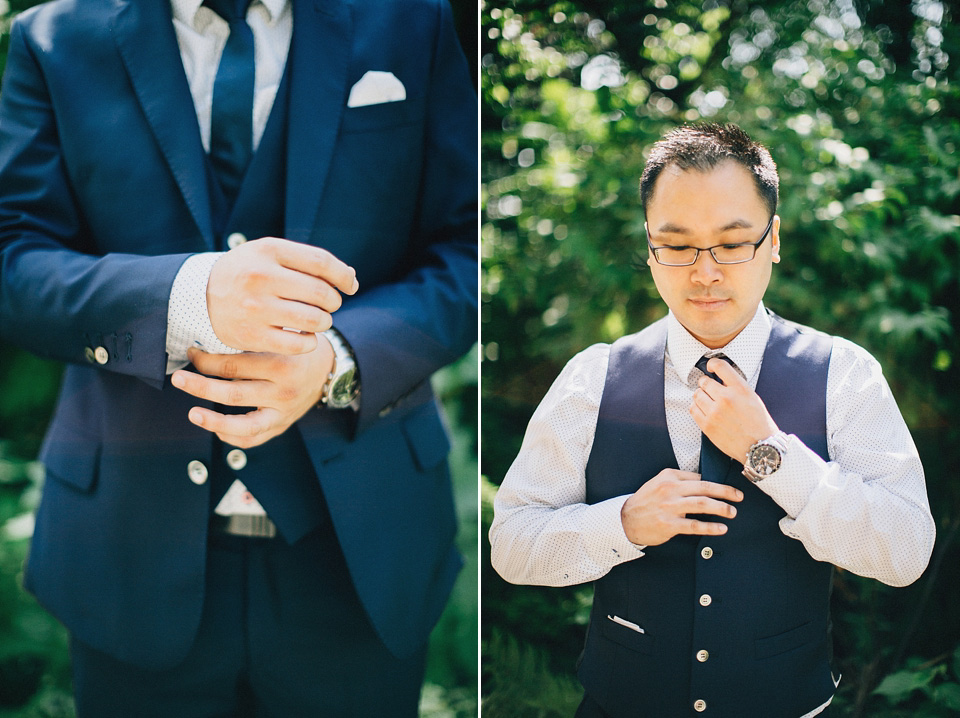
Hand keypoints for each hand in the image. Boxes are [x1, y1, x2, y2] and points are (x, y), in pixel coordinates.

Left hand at [170, 340, 333, 447]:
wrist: (329, 369)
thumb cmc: (298, 349)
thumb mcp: (280, 337)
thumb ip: (250, 341)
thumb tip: (207, 344)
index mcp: (281, 365)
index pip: (232, 366)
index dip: (205, 361)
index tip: (191, 353)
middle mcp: (282, 392)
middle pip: (232, 394)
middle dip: (200, 387)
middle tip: (178, 379)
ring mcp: (282, 413)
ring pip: (243, 424)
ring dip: (212, 421)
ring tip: (192, 413)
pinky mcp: (282, 426)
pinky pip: (253, 439)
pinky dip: (231, 437)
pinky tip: (216, 429)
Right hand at [206, 236, 358, 354]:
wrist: (198, 297)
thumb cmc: (248, 273)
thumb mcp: (270, 255)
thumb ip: (308, 262)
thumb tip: (350, 277)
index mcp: (268, 250)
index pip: (322, 262)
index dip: (343, 276)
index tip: (350, 285)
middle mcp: (260, 277)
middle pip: (321, 293)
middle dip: (334, 301)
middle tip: (329, 305)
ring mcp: (255, 308)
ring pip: (314, 320)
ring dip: (324, 322)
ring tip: (319, 320)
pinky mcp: (251, 335)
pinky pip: (298, 344)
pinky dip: (309, 342)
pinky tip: (305, 336)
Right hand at [620, 469, 742, 545]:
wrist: (626, 520)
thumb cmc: (646, 501)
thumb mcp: (659, 483)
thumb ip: (680, 480)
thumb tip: (705, 483)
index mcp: (669, 476)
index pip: (699, 478)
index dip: (716, 483)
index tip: (729, 489)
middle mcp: (670, 489)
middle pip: (705, 488)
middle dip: (726, 492)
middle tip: (739, 497)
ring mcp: (670, 507)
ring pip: (702, 504)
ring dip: (721, 508)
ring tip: (732, 512)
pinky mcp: (669, 524)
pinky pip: (695, 525)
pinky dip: (710, 527)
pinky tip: (722, 529)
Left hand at [690, 358, 779, 461]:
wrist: (760, 447)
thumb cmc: (759, 424)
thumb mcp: (752, 398)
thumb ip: (736, 387)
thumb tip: (720, 379)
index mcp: (740, 389)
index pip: (720, 366)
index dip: (712, 364)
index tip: (710, 367)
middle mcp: (726, 398)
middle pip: (704, 381)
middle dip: (706, 384)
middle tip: (710, 390)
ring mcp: (715, 412)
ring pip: (697, 395)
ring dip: (701, 396)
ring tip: (708, 402)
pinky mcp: (707, 425)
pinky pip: (693, 409)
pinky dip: (697, 408)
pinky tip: (704, 410)